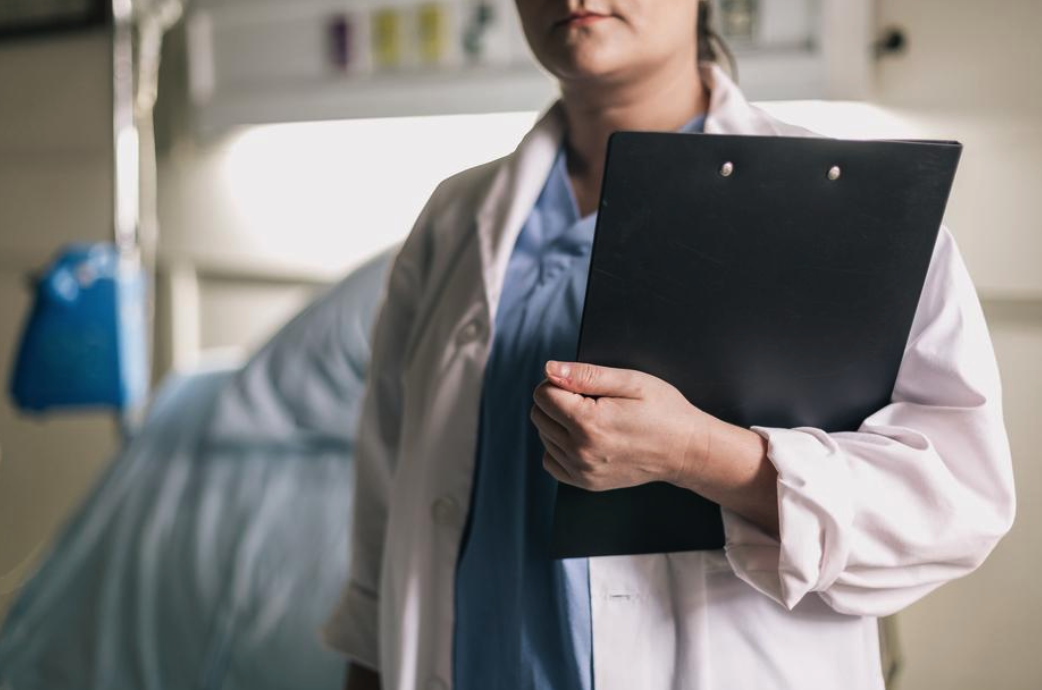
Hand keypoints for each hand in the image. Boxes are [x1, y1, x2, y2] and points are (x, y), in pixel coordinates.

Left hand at [530, 360, 712, 491]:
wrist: (686, 450)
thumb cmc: (663, 411)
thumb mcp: (630, 382)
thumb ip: (586, 375)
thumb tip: (550, 369)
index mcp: (589, 423)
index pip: (543, 394)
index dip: (560, 381)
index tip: (583, 384)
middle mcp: (581, 451)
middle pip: (539, 415)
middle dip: (557, 400)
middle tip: (589, 399)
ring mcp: (582, 471)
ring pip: (543, 436)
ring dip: (558, 423)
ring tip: (592, 418)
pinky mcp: (586, 483)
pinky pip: (551, 461)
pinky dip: (559, 447)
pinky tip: (582, 438)